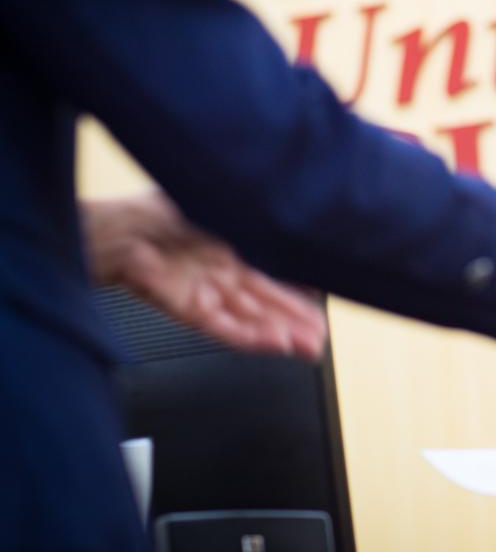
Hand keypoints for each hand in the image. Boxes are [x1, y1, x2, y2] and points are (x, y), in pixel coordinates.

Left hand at [82, 190, 326, 359]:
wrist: (118, 228)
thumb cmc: (156, 210)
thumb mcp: (218, 205)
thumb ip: (252, 217)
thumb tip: (286, 216)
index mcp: (231, 249)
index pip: (274, 276)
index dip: (298, 291)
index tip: (320, 302)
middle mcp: (221, 275)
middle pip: (268, 304)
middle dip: (297, 321)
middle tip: (321, 336)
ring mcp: (207, 295)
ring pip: (252, 320)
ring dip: (282, 334)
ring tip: (310, 346)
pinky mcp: (190, 311)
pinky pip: (227, 329)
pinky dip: (253, 337)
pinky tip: (277, 343)